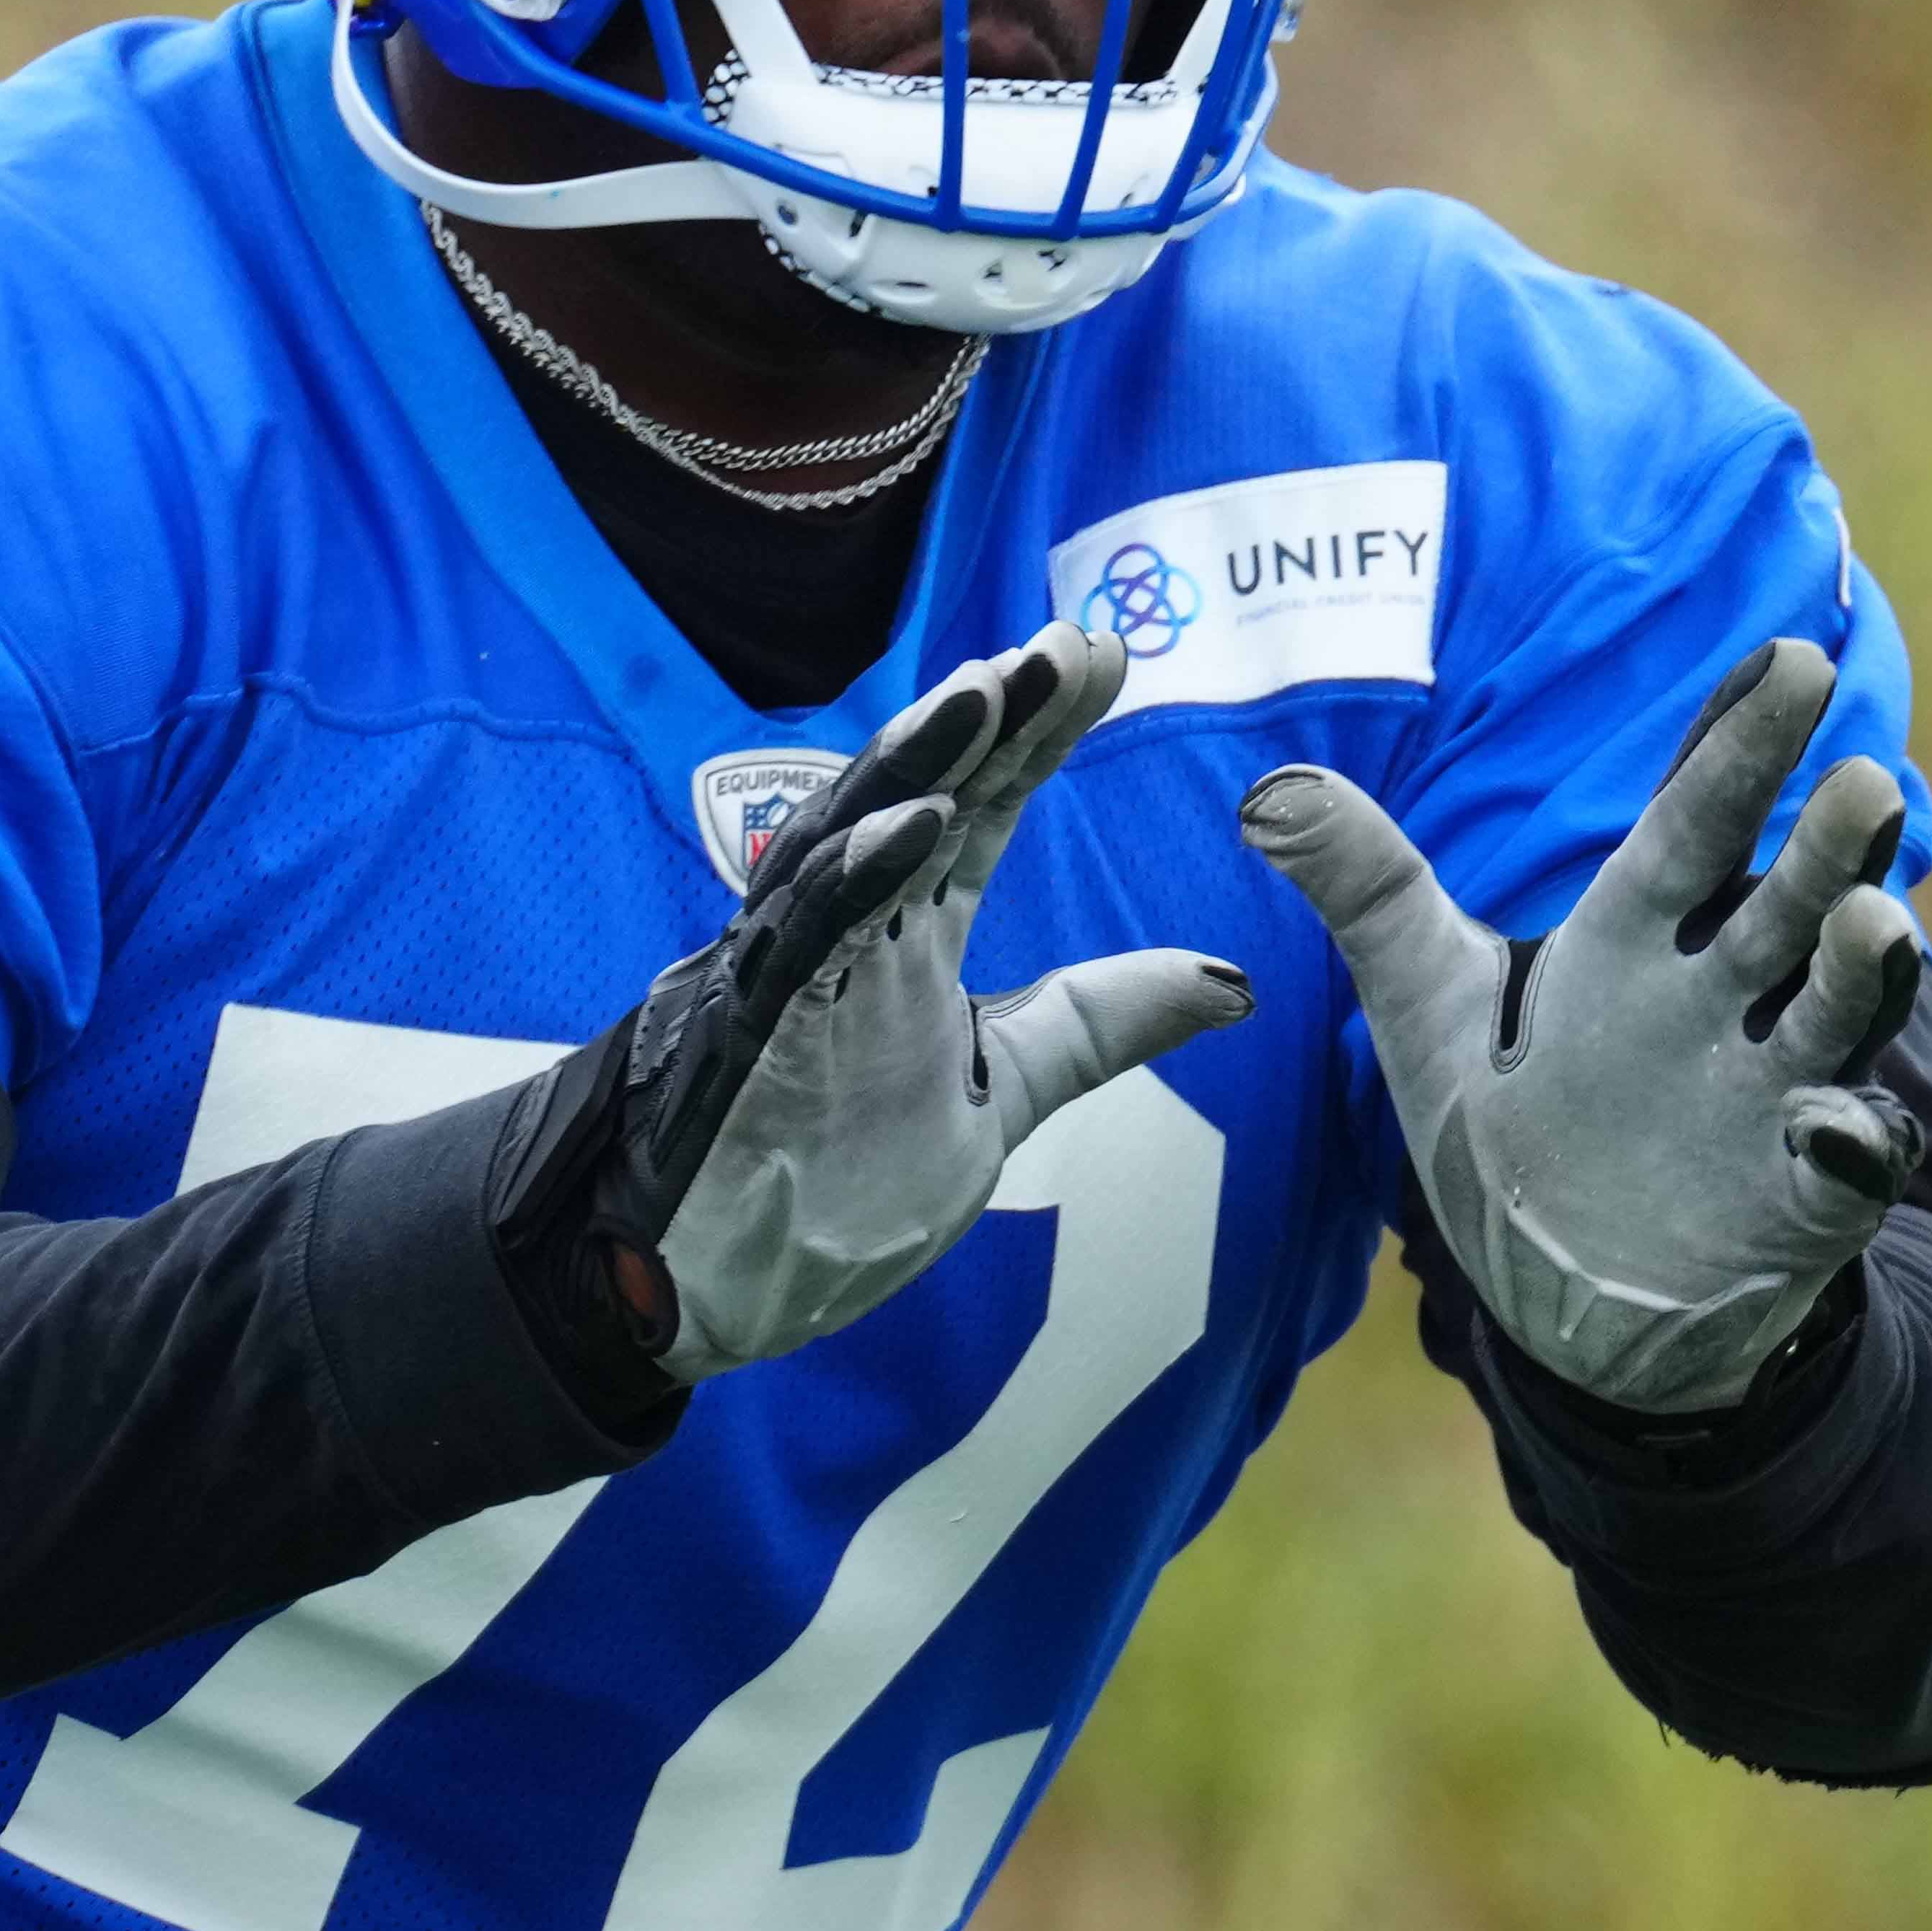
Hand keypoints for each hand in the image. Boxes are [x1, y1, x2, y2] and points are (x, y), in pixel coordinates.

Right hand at [519, 624, 1253, 1379]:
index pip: (978, 811)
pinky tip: (918, 822)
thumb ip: (1097, 1026)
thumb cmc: (828, 1188)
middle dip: (993, 716)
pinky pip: (805, 940)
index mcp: (905, 940)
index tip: (1105, 657)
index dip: (1038, 734)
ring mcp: (794, 976)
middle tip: (1069, 641)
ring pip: (851, 842)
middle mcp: (850, 936)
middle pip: (923, 798)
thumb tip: (1234, 983)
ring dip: (919, 764)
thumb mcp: (1001, 1097)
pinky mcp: (750, 1030)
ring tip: (991, 689)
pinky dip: (859, 878)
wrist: (697, 1289)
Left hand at [1245, 637, 1929, 1414]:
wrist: (1565, 1294)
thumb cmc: (1509, 1128)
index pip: (1692, 823)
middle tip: (1861, 777)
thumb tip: (1266, 791)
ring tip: (1875, 920)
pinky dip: (1847, 1145)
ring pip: (1833, 1015)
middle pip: (1783, 903)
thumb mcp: (1426, 1003)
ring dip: (1862, 971)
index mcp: (1638, 938)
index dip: (1736, 746)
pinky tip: (1835, 1128)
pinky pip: (1842, 1164)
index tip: (1788, 659)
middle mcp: (1723, 1001)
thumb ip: (1366, 891)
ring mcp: (1773, 1095)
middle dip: (1826, 844)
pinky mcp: (1804, 1194)